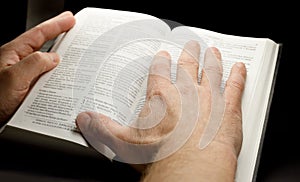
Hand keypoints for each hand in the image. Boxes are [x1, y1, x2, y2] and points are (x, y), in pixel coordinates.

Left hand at [0, 11, 74, 125]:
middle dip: (59, 34)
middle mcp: (19, 63)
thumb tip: (53, 57)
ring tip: (74, 50)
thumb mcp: (14, 78)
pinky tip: (65, 77)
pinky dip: (57, 75)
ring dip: (60, 56)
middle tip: (73, 28)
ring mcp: (24, 76)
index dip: (56, 25)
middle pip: (42, 44)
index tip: (70, 18)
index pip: (38, 34)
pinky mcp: (28, 89)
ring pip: (45, 62)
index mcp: (13, 54)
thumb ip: (35, 63)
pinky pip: (46, 77)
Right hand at [76, 40, 245, 180]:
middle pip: (188, 65)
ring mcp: (209, 98)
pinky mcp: (228, 109)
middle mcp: (186, 91)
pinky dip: (238, 75)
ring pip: (212, 71)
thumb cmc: (160, 156)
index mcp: (162, 96)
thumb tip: (83, 119)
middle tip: (192, 44)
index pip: (159, 72)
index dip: (161, 62)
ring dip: (212, 60)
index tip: (163, 56)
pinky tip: (240, 68)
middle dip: (189, 53)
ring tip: (213, 51)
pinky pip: (235, 86)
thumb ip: (102, 128)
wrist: (190, 167)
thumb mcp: (124, 143)